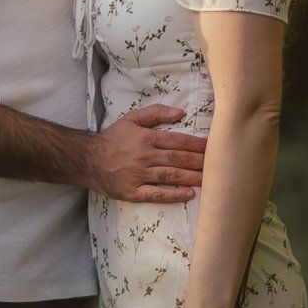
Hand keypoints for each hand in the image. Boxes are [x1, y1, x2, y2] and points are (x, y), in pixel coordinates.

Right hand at [87, 105, 208, 202]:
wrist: (88, 159)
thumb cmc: (113, 139)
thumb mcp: (131, 119)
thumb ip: (156, 113)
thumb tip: (180, 112)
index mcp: (146, 137)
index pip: (178, 141)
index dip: (197, 145)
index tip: (214, 147)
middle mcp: (144, 156)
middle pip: (178, 159)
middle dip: (200, 162)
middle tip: (219, 165)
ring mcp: (139, 175)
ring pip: (171, 176)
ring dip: (192, 178)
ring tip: (209, 180)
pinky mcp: (133, 192)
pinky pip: (157, 194)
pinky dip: (174, 195)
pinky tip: (189, 194)